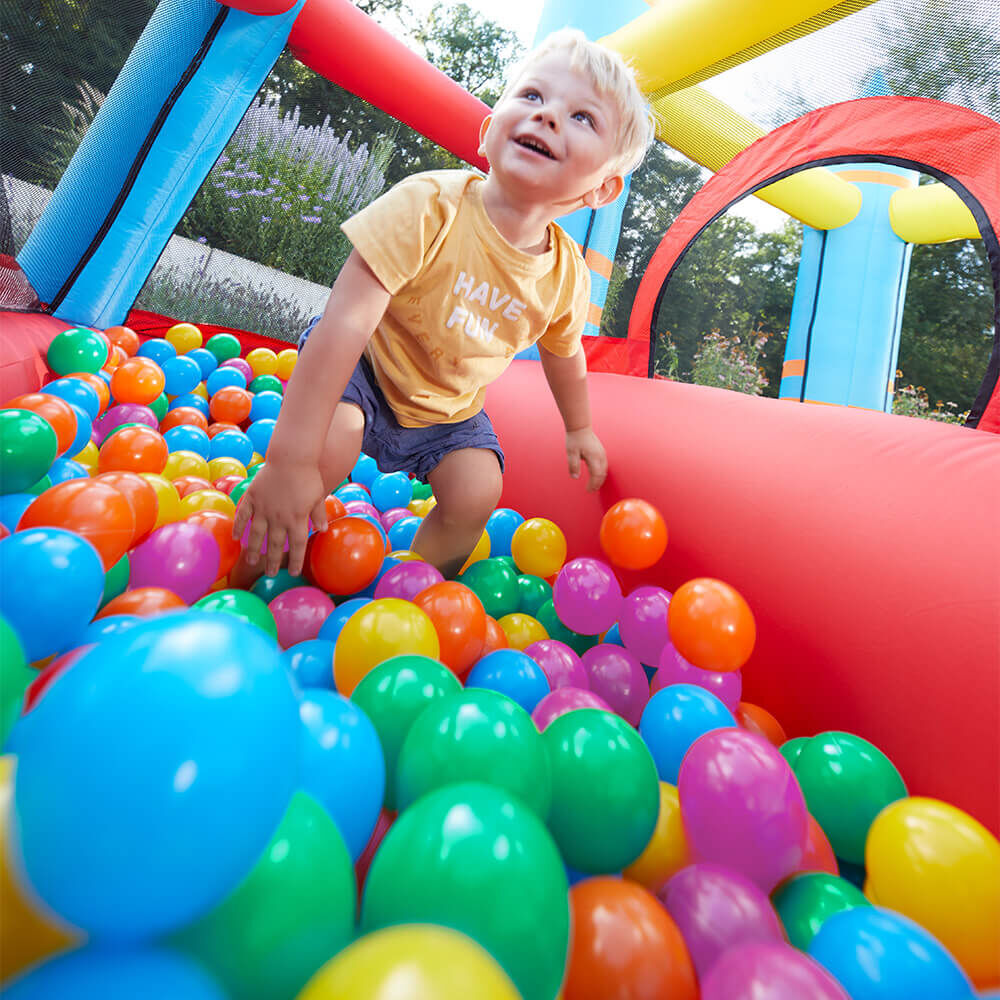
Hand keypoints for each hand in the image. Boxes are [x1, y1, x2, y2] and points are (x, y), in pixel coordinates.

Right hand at [232, 461, 328, 576]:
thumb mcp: (318, 496)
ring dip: (253, 550)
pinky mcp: (252, 498)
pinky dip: (239, 527)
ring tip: (251, 562)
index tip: (294, 572)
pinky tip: (236, 538)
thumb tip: (323, 530)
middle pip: (275, 545)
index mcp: (297, 519)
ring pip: (256, 535)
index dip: (296, 560)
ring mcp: (264, 509)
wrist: (291, 457)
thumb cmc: (308, 476)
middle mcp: (279, 518)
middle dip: (273, 561)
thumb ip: (318, 514)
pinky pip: (243, 516)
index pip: (297, 545)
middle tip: (270, 574)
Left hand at [565, 426, 606, 491]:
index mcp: (594, 457)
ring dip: (600, 479)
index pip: (596, 475)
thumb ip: (573, 466)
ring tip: (594, 486)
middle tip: (591, 491)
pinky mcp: (602, 452)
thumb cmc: (575, 439)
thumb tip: (575, 477)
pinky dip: (601, 473)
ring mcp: (602, 453)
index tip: (588, 490)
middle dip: (597, 484)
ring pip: (604, 470)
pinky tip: (596, 476)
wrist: (580, 427)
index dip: (593, 484)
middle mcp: (600, 456)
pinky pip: (604, 465)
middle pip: (602, 474)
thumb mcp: (571, 453)